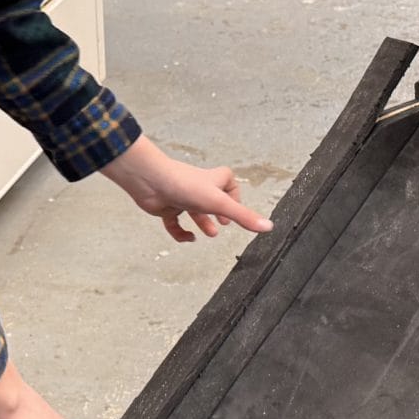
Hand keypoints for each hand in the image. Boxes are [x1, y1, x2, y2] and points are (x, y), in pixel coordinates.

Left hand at [101, 136, 271, 243]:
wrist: (150, 181)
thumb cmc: (184, 184)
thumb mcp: (219, 203)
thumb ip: (243, 216)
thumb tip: (268, 226)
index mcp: (212, 181)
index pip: (229, 182)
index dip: (234, 194)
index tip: (235, 209)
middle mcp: (197, 188)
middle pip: (212, 199)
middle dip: (218, 213)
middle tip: (223, 224)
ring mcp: (181, 197)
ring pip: (194, 211)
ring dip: (203, 223)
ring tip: (210, 234)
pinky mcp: (166, 208)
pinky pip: (174, 223)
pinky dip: (181, 233)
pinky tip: (187, 238)